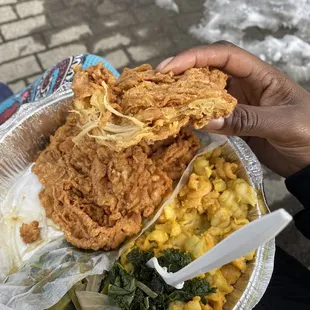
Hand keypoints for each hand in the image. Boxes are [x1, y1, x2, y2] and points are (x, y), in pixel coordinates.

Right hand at [157, 41, 309, 176]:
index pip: (225, 55)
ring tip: (164, 100)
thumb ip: (246, 120)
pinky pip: (210, 115)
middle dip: (184, 73)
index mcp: (261, 75)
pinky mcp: (234, 122)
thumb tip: (205, 120)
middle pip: (210, 70)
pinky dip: (195, 116)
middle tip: (159, 84)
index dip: (196, 57)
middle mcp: (246, 86)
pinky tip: (182, 119)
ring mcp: (239, 104)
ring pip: (207, 92)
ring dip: (186, 95)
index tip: (172, 67)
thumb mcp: (281, 124)